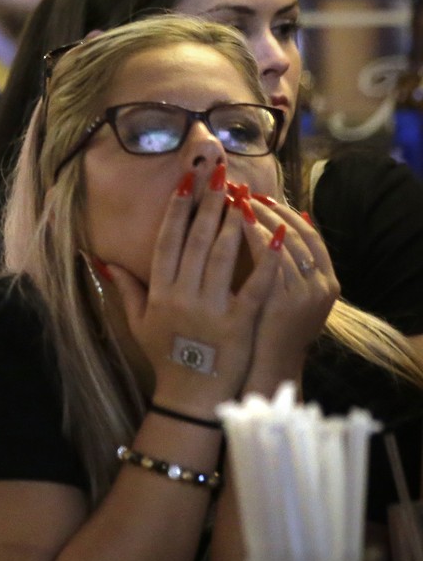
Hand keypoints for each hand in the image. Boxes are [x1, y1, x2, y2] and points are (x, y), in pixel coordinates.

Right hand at [99, 163, 281, 414]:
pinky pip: (255, 285)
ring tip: (244, 194)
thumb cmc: (165, 357)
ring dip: (234, 222)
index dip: (178, 209)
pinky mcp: (240, 322)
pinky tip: (277, 235)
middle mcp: (183, 295)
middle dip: (208, 203)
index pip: (168, 241)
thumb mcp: (138, 323)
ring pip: (224, 256)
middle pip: (196, 240)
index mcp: (160, 292)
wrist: (191, 396)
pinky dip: (267, 259)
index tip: (187, 182)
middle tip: (219, 173)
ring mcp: (212, 308)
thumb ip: (126, 289)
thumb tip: (103, 261)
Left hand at [240, 191, 336, 391]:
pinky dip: (253, 238)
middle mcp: (322, 285)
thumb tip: (279, 229)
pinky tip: (234, 222)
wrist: (266, 371)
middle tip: (241, 189)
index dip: (286, 213)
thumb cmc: (269, 330)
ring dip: (258, 217)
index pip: (311, 235)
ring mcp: (304, 294)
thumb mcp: (288, 297)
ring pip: (283, 242)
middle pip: (297, 233)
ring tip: (233, 198)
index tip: (261, 196)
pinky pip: (268, 261)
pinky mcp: (282, 303)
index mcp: (327, 282)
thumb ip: (287, 266)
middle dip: (268, 209)